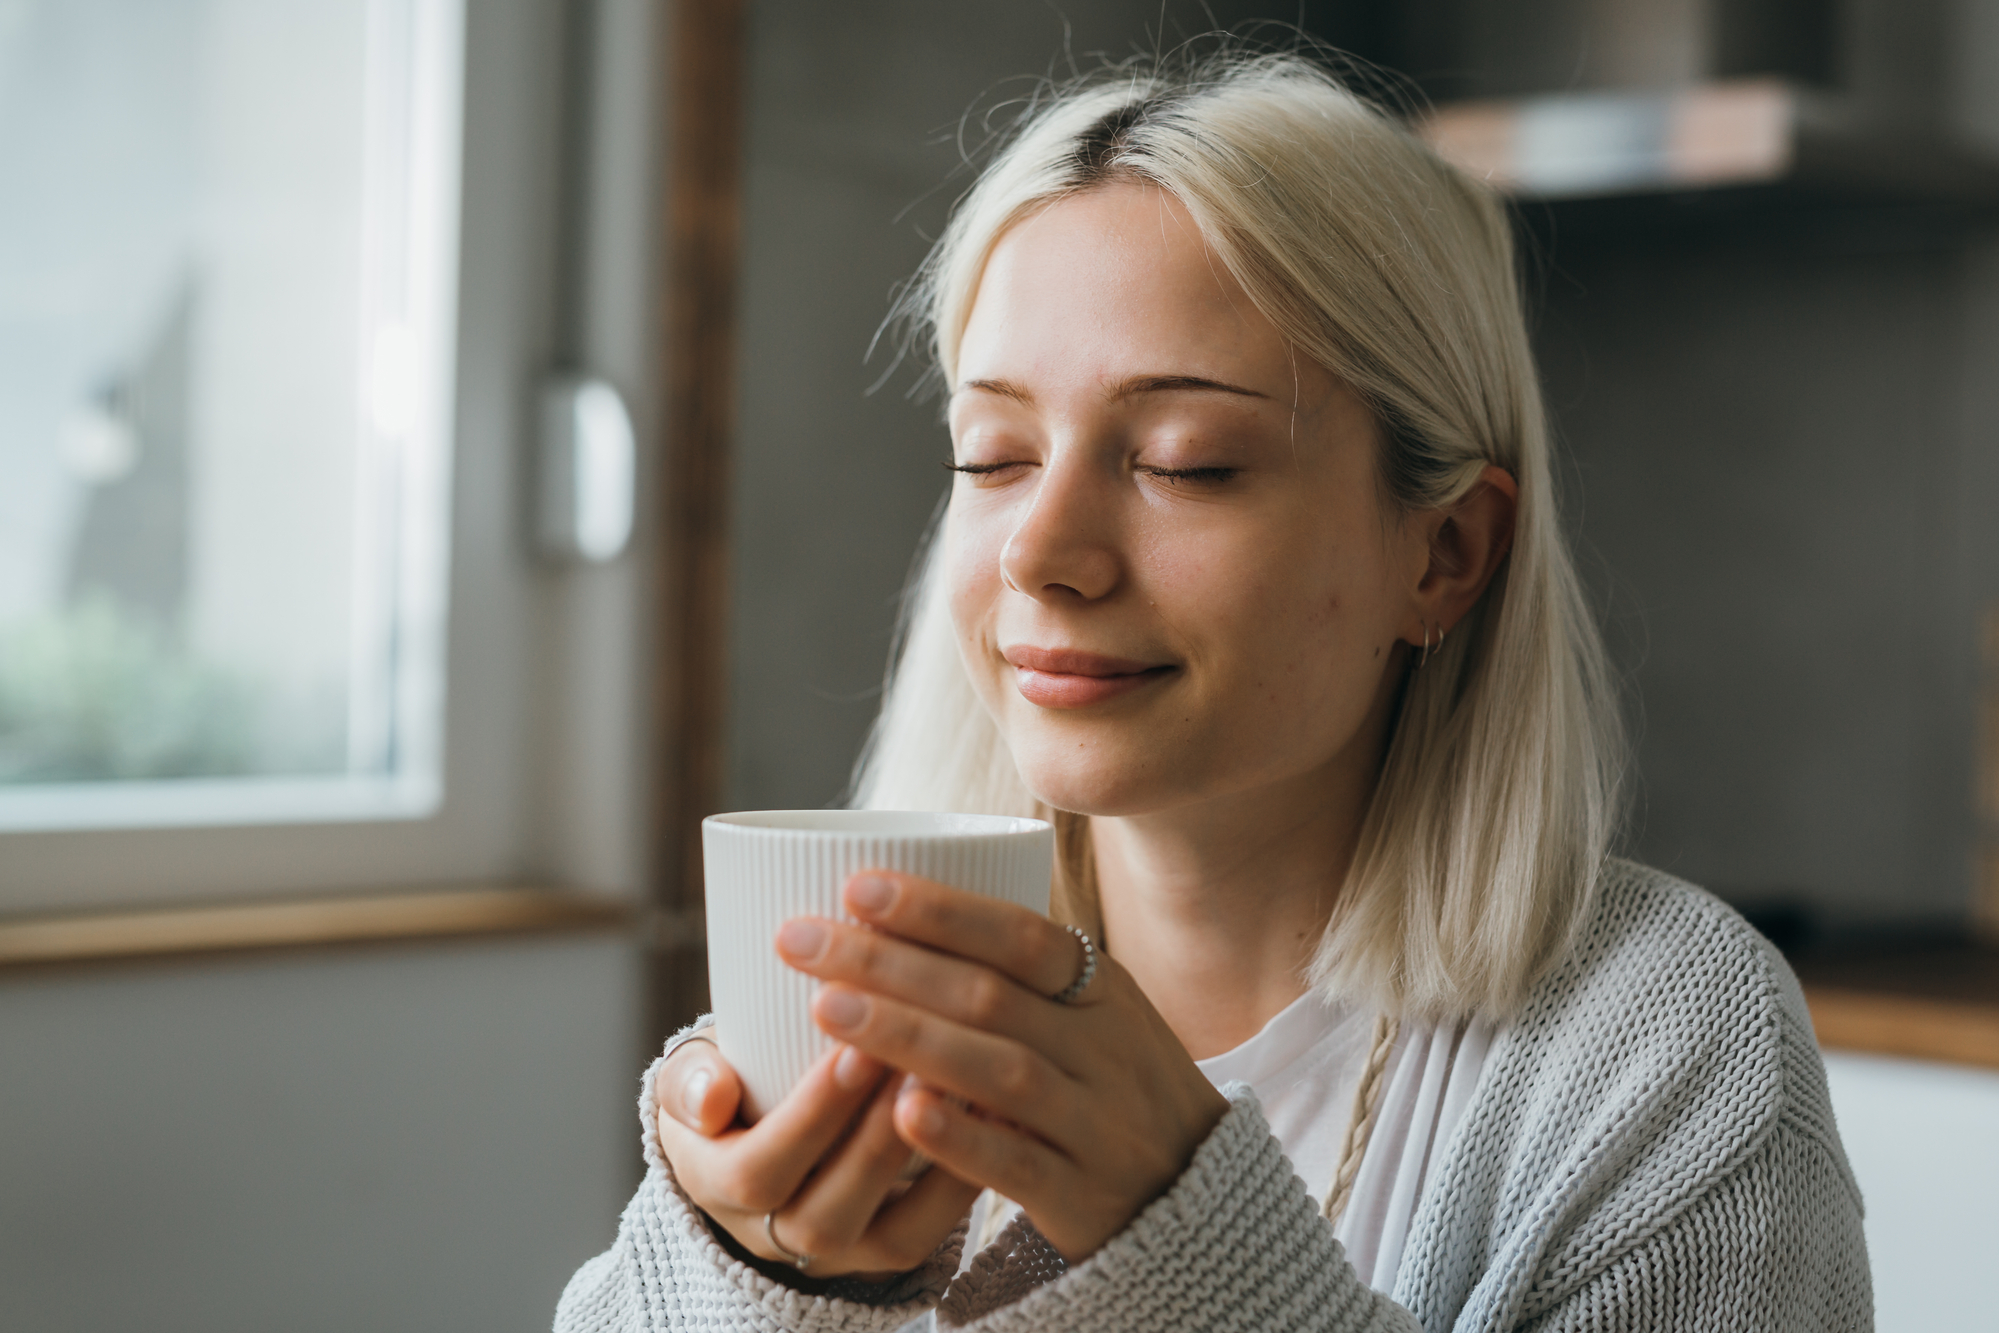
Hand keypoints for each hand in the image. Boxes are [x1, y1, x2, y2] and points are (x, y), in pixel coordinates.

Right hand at [654, 1032, 981, 1279]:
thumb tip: (712, 1098)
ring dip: (931, 1161)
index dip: (809, 1119)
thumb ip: (688, 1081)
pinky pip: (933, 1231)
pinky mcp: (893, 1248)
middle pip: (827, 1211)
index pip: (757, 1173)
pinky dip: (966, 1178)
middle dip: (877, 1137)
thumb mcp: (692, 1076)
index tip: (854, 1049)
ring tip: (965, 1089)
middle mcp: (776, 1236)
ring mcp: (841, 1252)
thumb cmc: (732, 1084)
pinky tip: (997, 1117)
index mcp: (714, 1187)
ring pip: (890, 1231)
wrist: (765, 1135)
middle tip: (924, 1063)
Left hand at [775, 871, 1230, 1262]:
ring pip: (1001, 1072)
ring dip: (910, 1036)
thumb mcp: (1092, 1015)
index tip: (854, 885)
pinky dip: (961, 1137)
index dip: (938, 909)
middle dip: (888, 963)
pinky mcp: (1083, 1195)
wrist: (1200, 1191)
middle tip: (799, 941)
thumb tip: (900, 909)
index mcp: (1100, 990)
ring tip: (826, 1009)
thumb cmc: (1115, 1085)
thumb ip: (1017, 974)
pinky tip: (902, 1114)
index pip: (1018, 934)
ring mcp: (1097, 1122)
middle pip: (990, 995)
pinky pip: (1018, 1164)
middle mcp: (1102, 1047)